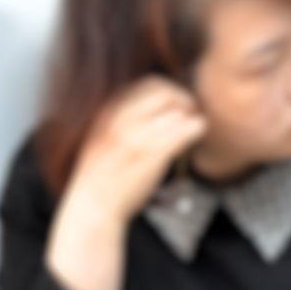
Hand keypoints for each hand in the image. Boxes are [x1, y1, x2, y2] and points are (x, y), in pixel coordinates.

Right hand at [64, 75, 206, 222]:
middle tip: (191, 114)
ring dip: (191, 118)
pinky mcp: (153, 153)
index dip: (170, 91)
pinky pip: (186, 130)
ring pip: (179, 110)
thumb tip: (155, 108)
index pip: (148, 83)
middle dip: (184, 99)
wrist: (93, 206)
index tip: (177, 104)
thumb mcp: (103, 136)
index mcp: (109, 110)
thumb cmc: (102, 175)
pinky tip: (196, 138)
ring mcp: (137, 134)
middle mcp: (121, 118)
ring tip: (193, 129)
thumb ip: (123, 118)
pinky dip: (197, 130)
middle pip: (166, 90)